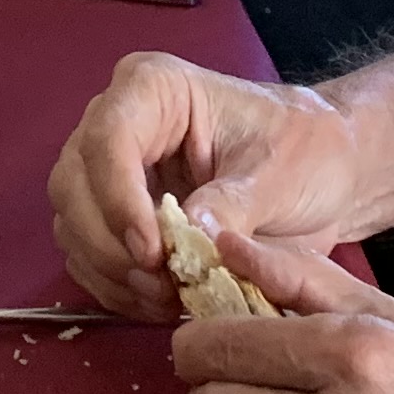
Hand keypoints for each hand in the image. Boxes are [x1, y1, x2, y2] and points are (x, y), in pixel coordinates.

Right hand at [51, 50, 369, 318]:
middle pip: (74, 182)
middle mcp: (119, 123)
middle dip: (109, 243)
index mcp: (154, 90)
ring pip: (72, 222)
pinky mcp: (116, 215)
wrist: (322, 173)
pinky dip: (113, 287)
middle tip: (160, 285)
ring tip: (167, 299)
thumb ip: (233, 202)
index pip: (109, 136)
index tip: (153, 251)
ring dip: (109, 271)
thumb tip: (188, 237)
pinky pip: (87, 254)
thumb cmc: (305, 151)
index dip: (118, 197)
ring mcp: (112, 171)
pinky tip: (157, 304)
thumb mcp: (280, 173)